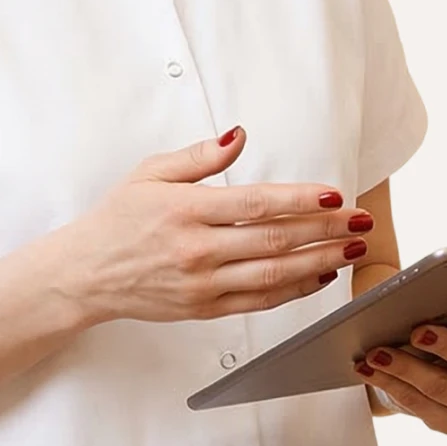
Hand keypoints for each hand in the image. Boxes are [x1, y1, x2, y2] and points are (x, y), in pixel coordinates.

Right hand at [38, 129, 371, 326]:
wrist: (86, 274)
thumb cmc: (118, 219)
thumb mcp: (151, 173)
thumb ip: (199, 157)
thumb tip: (239, 136)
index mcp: (186, 211)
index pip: (256, 203)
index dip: (300, 200)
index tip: (334, 195)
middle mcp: (197, 250)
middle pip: (275, 239)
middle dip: (325, 229)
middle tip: (360, 220)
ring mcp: (202, 284)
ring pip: (274, 274)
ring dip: (319, 261)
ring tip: (352, 248)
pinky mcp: (204, 309)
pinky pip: (259, 301)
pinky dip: (294, 289)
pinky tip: (318, 275)